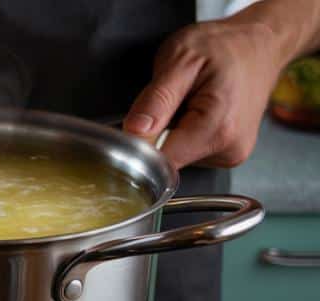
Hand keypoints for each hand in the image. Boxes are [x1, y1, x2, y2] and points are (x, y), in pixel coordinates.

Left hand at [123, 14, 291, 168]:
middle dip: (157, 132)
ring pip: (176, 156)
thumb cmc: (225, 46)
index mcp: (217, 129)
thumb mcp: (180, 59)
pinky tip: (197, 111)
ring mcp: (230, 154)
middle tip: (173, 100)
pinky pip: (190, 151)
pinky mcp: (228, 153)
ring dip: (171, 131)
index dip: (139, 144)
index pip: (159, 160)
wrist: (261, 45)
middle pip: (166, 159)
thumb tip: (134, 131)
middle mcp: (228, 149)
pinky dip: (184, 132)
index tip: (141, 119)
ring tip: (189, 102)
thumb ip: (156, 99)